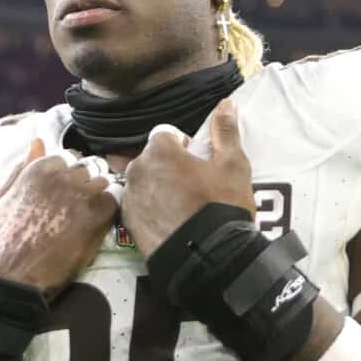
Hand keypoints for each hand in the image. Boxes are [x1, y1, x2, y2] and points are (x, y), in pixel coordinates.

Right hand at [0, 139, 118, 296]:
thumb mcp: (1, 198)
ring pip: (101, 184)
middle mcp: (65, 174)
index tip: (58, 197)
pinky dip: (105, 213)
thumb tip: (37, 143)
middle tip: (69, 212)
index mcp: (41, 167)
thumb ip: (21, 169)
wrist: (14, 276)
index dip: (64, 179)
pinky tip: (90, 229)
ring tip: (80, 220)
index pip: (67, 159)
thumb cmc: (1, 239)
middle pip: (85, 171)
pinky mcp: (99, 215)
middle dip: (80, 187)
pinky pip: (113, 202)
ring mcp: (84, 193)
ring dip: (94, 198)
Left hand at [121, 99, 255, 257]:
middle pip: (152, 158)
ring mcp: (130, 195)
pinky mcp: (127, 221)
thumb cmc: (221, 205)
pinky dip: (149, 208)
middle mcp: (137, 168)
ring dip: (157, 187)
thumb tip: (226, 103)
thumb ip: (226, 131)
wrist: (205, 257)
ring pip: (143, 182)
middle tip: (192, 188)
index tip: (198, 166)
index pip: (167, 135)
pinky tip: (169, 221)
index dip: (184, 148)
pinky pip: (137, 205)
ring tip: (181, 208)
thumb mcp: (233, 166)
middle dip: (168, 167)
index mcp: (159, 150)